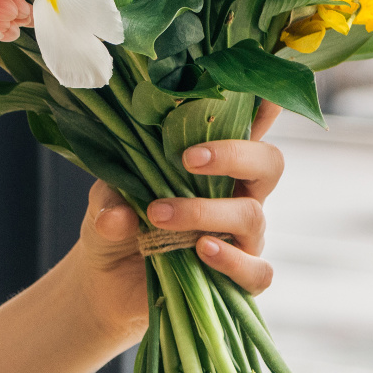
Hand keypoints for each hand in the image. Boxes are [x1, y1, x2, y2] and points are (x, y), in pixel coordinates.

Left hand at [78, 100, 285, 338]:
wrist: (106, 282)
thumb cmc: (116, 226)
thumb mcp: (104, 202)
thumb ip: (111, 198)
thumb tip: (119, 215)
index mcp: (213, 166)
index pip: (249, 128)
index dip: (264, 106)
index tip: (262, 91)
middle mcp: (237, 195)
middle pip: (268, 163)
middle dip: (234, 154)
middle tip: (188, 158)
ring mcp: (242, 237)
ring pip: (253, 216)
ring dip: (205, 212)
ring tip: (159, 215)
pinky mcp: (237, 277)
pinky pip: (258, 271)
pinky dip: (232, 261)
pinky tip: (202, 250)